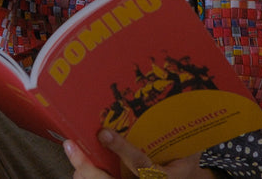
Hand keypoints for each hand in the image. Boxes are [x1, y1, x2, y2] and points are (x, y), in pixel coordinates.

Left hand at [64, 129, 216, 178]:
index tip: (104, 134)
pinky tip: (80, 163)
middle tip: (71, 147)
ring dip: (84, 171)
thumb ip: (178, 128)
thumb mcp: (189, 147)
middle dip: (88, 168)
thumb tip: (177, 92)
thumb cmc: (186, 160)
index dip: (121, 149)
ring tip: (72, 150)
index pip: (139, 163)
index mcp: (162, 177)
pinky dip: (88, 174)